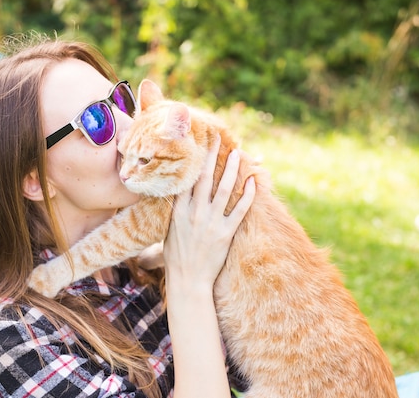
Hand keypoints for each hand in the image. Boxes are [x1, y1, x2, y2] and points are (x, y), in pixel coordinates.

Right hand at [163, 135, 255, 291]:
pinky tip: (252, 182)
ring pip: (224, 189)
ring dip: (231, 169)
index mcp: (177, 211)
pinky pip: (240, 210)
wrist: (188, 280)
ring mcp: (211, 222)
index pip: (186, 179)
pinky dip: (247, 195)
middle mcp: (194, 213)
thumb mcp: (166, 231)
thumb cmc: (176, 258)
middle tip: (218, 138)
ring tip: (237, 153)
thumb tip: (173, 195)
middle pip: (204, 178)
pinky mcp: (226, 233)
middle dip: (212, 156)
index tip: (197, 144)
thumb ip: (172, 212)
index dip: (193, 160)